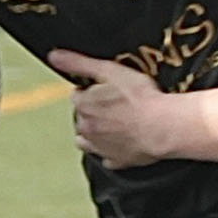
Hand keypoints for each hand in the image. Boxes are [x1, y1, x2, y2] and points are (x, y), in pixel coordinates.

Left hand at [48, 49, 166, 167]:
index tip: (106, 89)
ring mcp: (100, 147)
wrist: (163, 127)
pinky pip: (108, 158)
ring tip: (113, 124)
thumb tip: (55, 56)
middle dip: (93, 110)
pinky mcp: (117, 161)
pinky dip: (111, 152)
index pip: (78, 95)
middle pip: (82, 117)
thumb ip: (79, 63)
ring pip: (87, 140)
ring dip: (94, 133)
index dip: (91, 90)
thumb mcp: (108, 70)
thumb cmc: (140, 98)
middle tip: (115, 104)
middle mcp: (86, 128)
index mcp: (83, 106)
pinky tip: (122, 143)